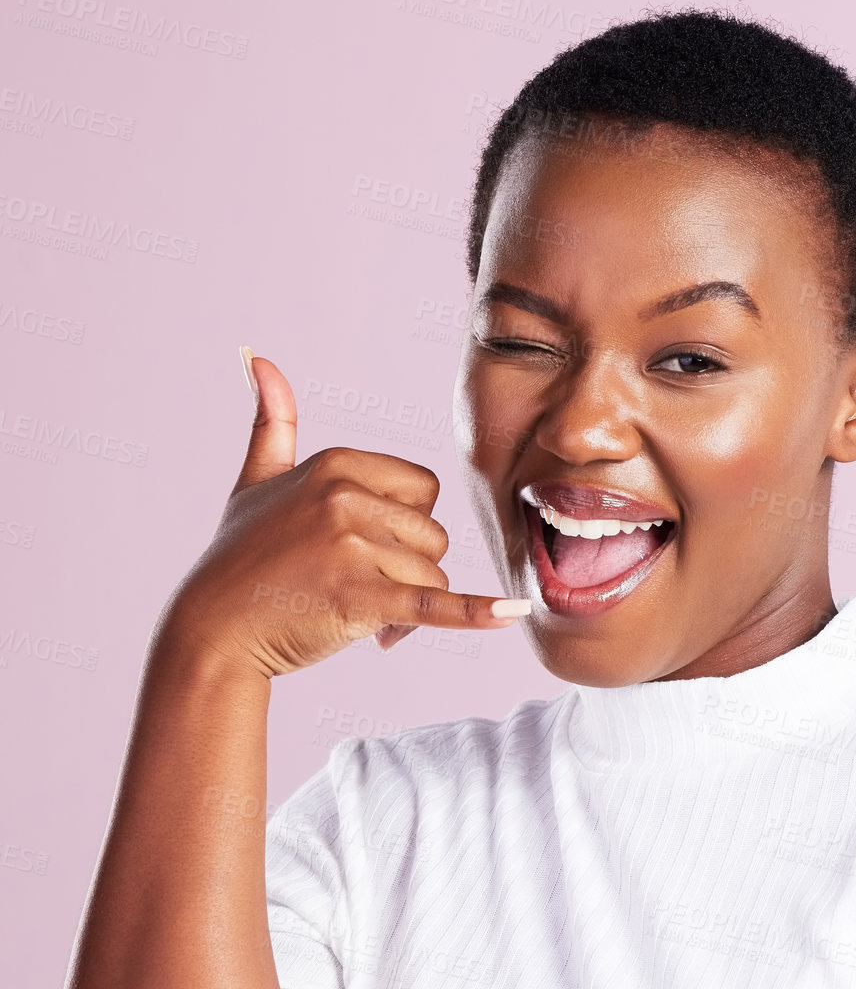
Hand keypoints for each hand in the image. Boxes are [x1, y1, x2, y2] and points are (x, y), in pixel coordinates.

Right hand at [157, 347, 528, 678]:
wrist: (212, 630)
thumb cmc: (240, 559)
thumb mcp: (255, 481)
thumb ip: (272, 422)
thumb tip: (257, 357)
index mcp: (337, 465)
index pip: (424, 490)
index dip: (405, 527)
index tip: (365, 549)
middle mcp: (346, 498)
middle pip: (433, 535)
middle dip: (407, 570)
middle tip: (361, 592)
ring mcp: (353, 547)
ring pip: (432, 575)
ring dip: (407, 606)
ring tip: (362, 619)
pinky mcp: (360, 598)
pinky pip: (433, 603)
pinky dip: (475, 612)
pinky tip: (510, 613)